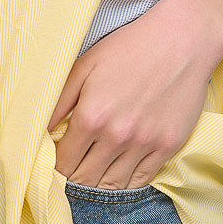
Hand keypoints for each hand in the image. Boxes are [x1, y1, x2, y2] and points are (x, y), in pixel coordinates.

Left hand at [47, 0, 222, 188]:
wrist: (182, 39)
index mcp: (91, 116)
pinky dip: (128, 182)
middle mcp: (116, 135)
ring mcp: (145, 143)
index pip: (64, 162)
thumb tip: (40, 130)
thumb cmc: (130, 47)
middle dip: (74, 180)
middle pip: (86, 179)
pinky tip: (119, 174)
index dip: (55, 168)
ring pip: (114, 185)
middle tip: (72, 173)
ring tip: (93, 176)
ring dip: (99, 185)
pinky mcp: (168, 145)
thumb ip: (59, 100)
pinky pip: (143, 179)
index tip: (55, 165)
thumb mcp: (85, 65)